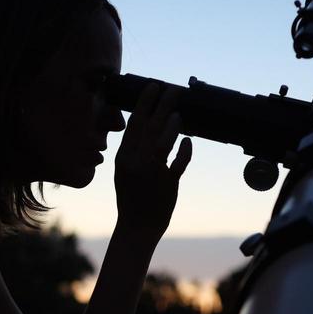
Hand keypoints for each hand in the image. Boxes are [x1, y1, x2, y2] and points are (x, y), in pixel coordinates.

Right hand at [113, 82, 192, 244]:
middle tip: (173, 89)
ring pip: (163, 143)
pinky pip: (179, 162)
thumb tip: (148, 123)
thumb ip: (133, 149)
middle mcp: (136, 163)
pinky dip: (185, 150)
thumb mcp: (124, 171)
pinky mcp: (168, 184)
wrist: (137, 227)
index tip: (154, 86)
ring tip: (179, 113)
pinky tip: (188, 141)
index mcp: (123, 158)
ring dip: (173, 125)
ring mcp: (152, 174)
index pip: (134, 124)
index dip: (145, 102)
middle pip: (150, 127)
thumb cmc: (132, 197)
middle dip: (162, 104)